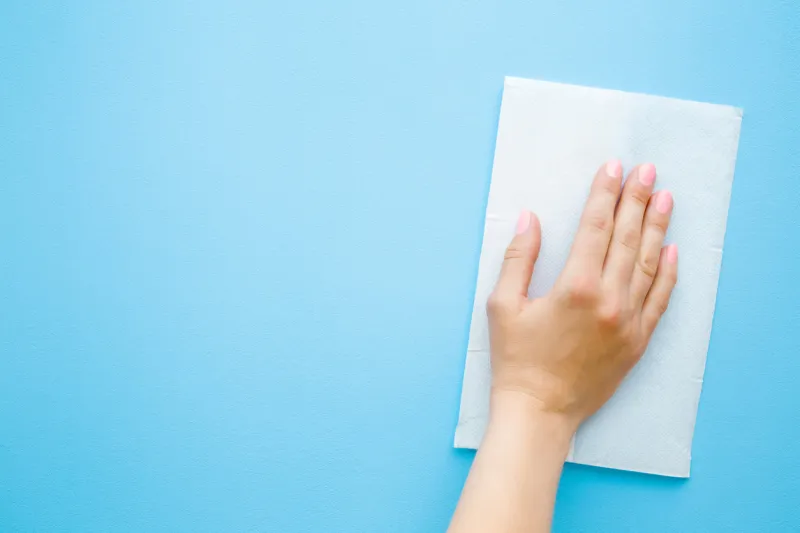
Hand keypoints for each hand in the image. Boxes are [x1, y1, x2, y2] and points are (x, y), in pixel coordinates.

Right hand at [487, 161, 676, 429]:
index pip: (595, 227)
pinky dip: (669, 273)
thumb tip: (530, 220)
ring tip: (666, 198)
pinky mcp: (637, 342)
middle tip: (647, 171)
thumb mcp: (502, 306)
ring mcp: (629, 321)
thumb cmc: (516, 360)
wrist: (539, 412)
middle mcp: (609, 299)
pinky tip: (672, 251)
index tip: (613, 168)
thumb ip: (519, 259)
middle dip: (637, 200)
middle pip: (628, 238)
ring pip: (649, 264)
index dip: (604, 194)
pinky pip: (659, 299)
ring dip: (657, 228)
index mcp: (575, 286)